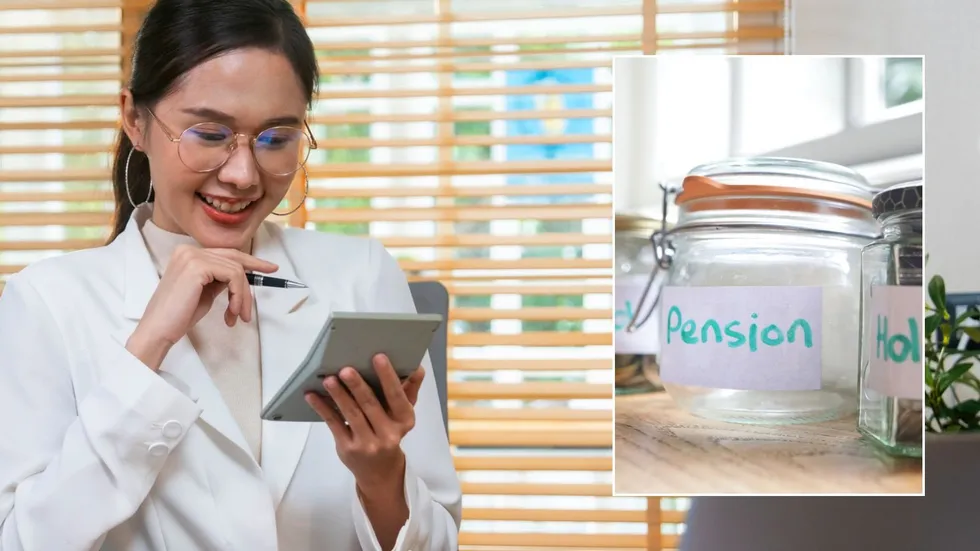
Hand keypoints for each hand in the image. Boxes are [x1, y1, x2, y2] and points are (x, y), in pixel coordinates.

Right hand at [126, 244, 277, 370]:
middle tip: (268, 281)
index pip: (226, 253)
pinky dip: (238, 296)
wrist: (158, 330)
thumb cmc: (179, 316)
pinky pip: (233, 276)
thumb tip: (239, 277)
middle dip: (252, 275)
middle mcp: (188, 250)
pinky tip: (232, 312)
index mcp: (187, 254)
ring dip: (242, 296)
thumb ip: (218, 280)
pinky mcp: (197, 267)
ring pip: (236, 270)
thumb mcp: (205, 293)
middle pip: (234, 259)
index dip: (250, 261)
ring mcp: (192, 256)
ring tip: (238, 316)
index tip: (270, 268)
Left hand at [305, 354, 424, 494]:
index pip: (397, 396)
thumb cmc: (390, 433)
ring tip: (328, 380)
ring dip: (338, 395)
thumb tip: (417, 368)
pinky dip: (322, 408)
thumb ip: (409, 391)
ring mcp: (367, 443)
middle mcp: (388, 434)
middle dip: (357, 386)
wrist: (380, 472)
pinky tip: (312, 395)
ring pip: (351, 414)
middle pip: (371, 405)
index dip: (388, 377)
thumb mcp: (402, 415)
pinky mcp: (347, 448)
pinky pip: (334, 424)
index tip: (378, 357)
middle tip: (346, 369)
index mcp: (404, 421)